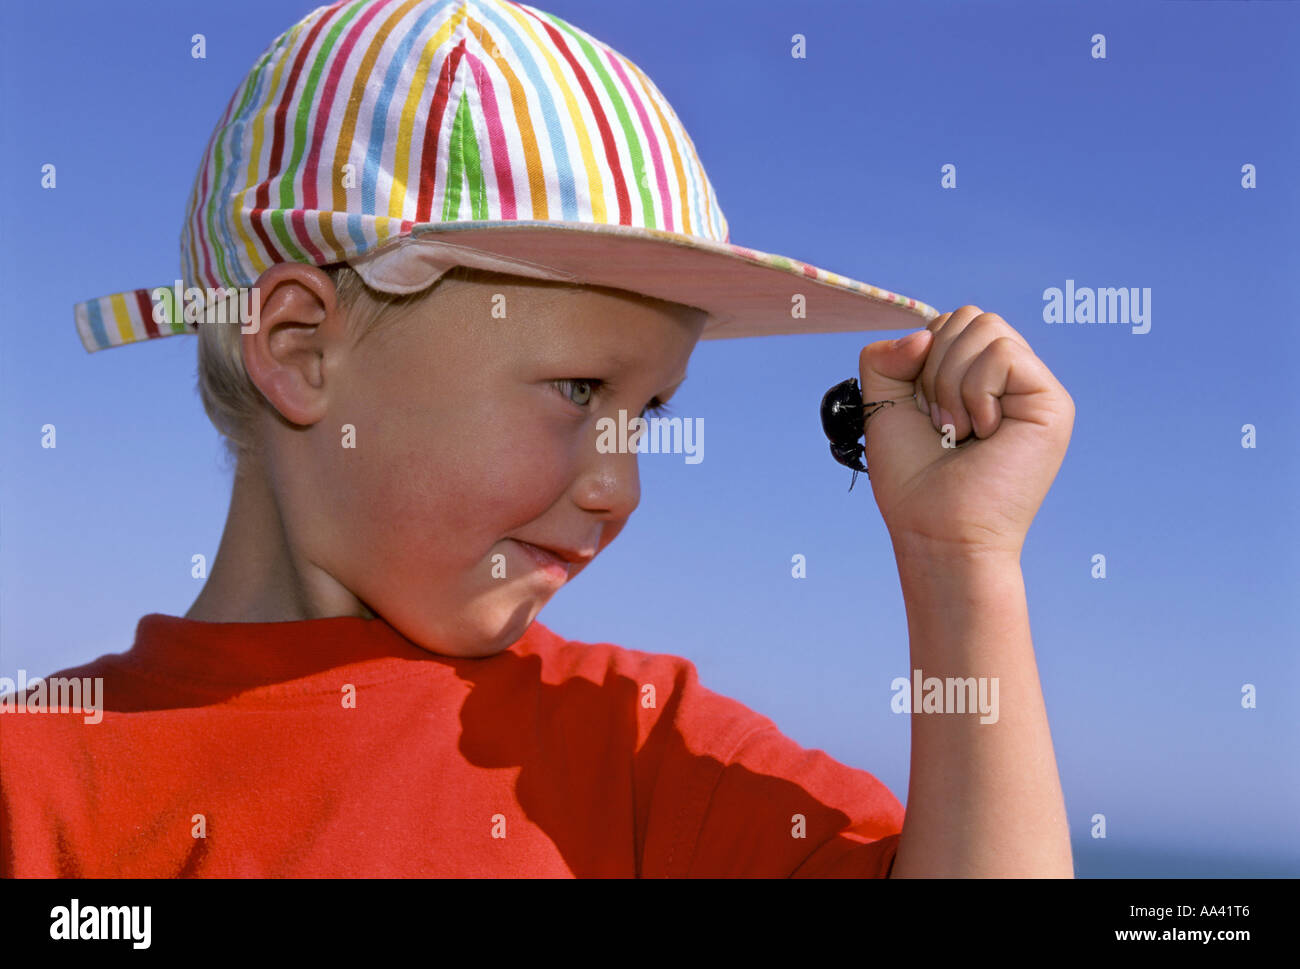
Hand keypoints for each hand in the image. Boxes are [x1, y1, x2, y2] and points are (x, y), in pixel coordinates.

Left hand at [857, 306, 1074, 560]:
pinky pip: (1003, 353)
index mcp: (976, 377)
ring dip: (952, 382)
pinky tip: (982, 432)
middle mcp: (1009, 379)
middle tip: (941, 423)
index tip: (922, 413)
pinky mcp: (1052, 403)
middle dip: (935, 368)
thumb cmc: (913, 479)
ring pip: (986, 328)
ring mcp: (1033, 389)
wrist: (936, 530)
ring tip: (959, 431)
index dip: (921, 358)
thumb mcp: (882, 405)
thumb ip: (885, 357)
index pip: (949, 323)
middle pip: (968, 316)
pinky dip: (976, 391)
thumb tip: (923, 334)